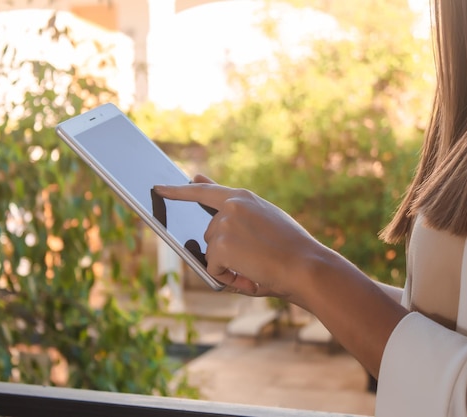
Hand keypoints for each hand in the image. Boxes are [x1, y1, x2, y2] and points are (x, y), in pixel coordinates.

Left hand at [154, 175, 326, 303]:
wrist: (308, 267)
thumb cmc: (292, 247)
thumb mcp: (264, 217)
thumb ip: (232, 203)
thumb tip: (196, 179)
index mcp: (242, 197)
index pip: (202, 192)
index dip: (178, 191)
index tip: (158, 188)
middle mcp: (230, 206)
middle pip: (209, 235)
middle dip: (226, 251)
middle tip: (257, 258)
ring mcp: (223, 225)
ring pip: (211, 253)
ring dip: (229, 265)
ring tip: (259, 266)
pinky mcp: (220, 246)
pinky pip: (213, 269)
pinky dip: (228, 278)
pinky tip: (251, 275)